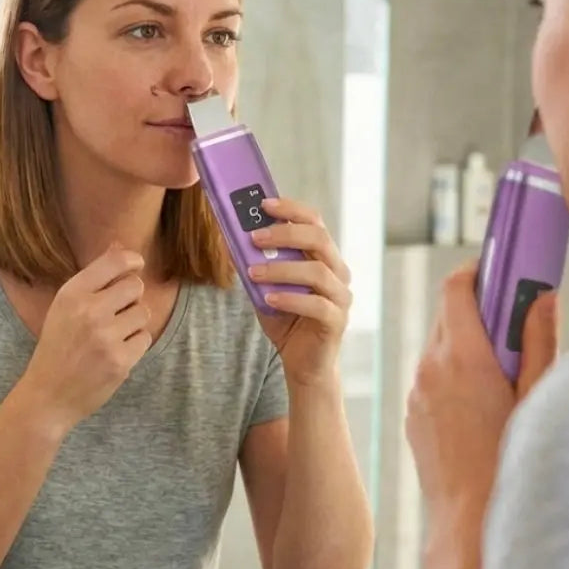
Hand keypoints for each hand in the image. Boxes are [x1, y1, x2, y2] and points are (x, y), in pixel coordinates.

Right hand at [20, 245, 151, 432]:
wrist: (48, 394)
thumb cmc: (58, 346)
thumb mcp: (65, 306)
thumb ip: (94, 277)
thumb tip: (119, 245)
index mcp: (71, 294)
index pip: (114, 262)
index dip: (132, 260)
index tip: (136, 264)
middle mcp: (89, 312)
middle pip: (135, 286)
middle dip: (132, 297)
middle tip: (117, 312)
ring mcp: (106, 337)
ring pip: (142, 313)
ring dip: (133, 323)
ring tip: (112, 336)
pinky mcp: (121, 361)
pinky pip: (144, 338)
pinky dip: (134, 345)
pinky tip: (115, 352)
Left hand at [247, 197, 351, 386]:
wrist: (302, 365)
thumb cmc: (287, 322)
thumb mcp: (265, 289)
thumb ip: (254, 266)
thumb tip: (228, 240)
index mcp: (323, 259)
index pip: (314, 223)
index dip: (292, 209)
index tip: (264, 204)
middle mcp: (337, 273)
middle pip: (319, 240)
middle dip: (286, 233)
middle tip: (255, 236)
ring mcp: (340, 297)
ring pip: (318, 272)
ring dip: (282, 269)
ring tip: (253, 272)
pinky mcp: (336, 321)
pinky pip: (317, 304)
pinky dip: (291, 299)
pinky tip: (269, 299)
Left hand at [406, 262, 558, 534]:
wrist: (468, 517)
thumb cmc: (509, 459)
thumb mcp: (536, 397)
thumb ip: (539, 341)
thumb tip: (543, 297)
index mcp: (463, 357)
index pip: (456, 288)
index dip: (476, 272)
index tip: (498, 272)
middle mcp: (431, 367)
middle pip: (449, 316)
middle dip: (478, 311)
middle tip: (511, 322)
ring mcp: (417, 391)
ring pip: (439, 348)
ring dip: (465, 346)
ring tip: (498, 371)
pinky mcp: (412, 413)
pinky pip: (431, 378)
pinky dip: (451, 375)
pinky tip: (477, 402)